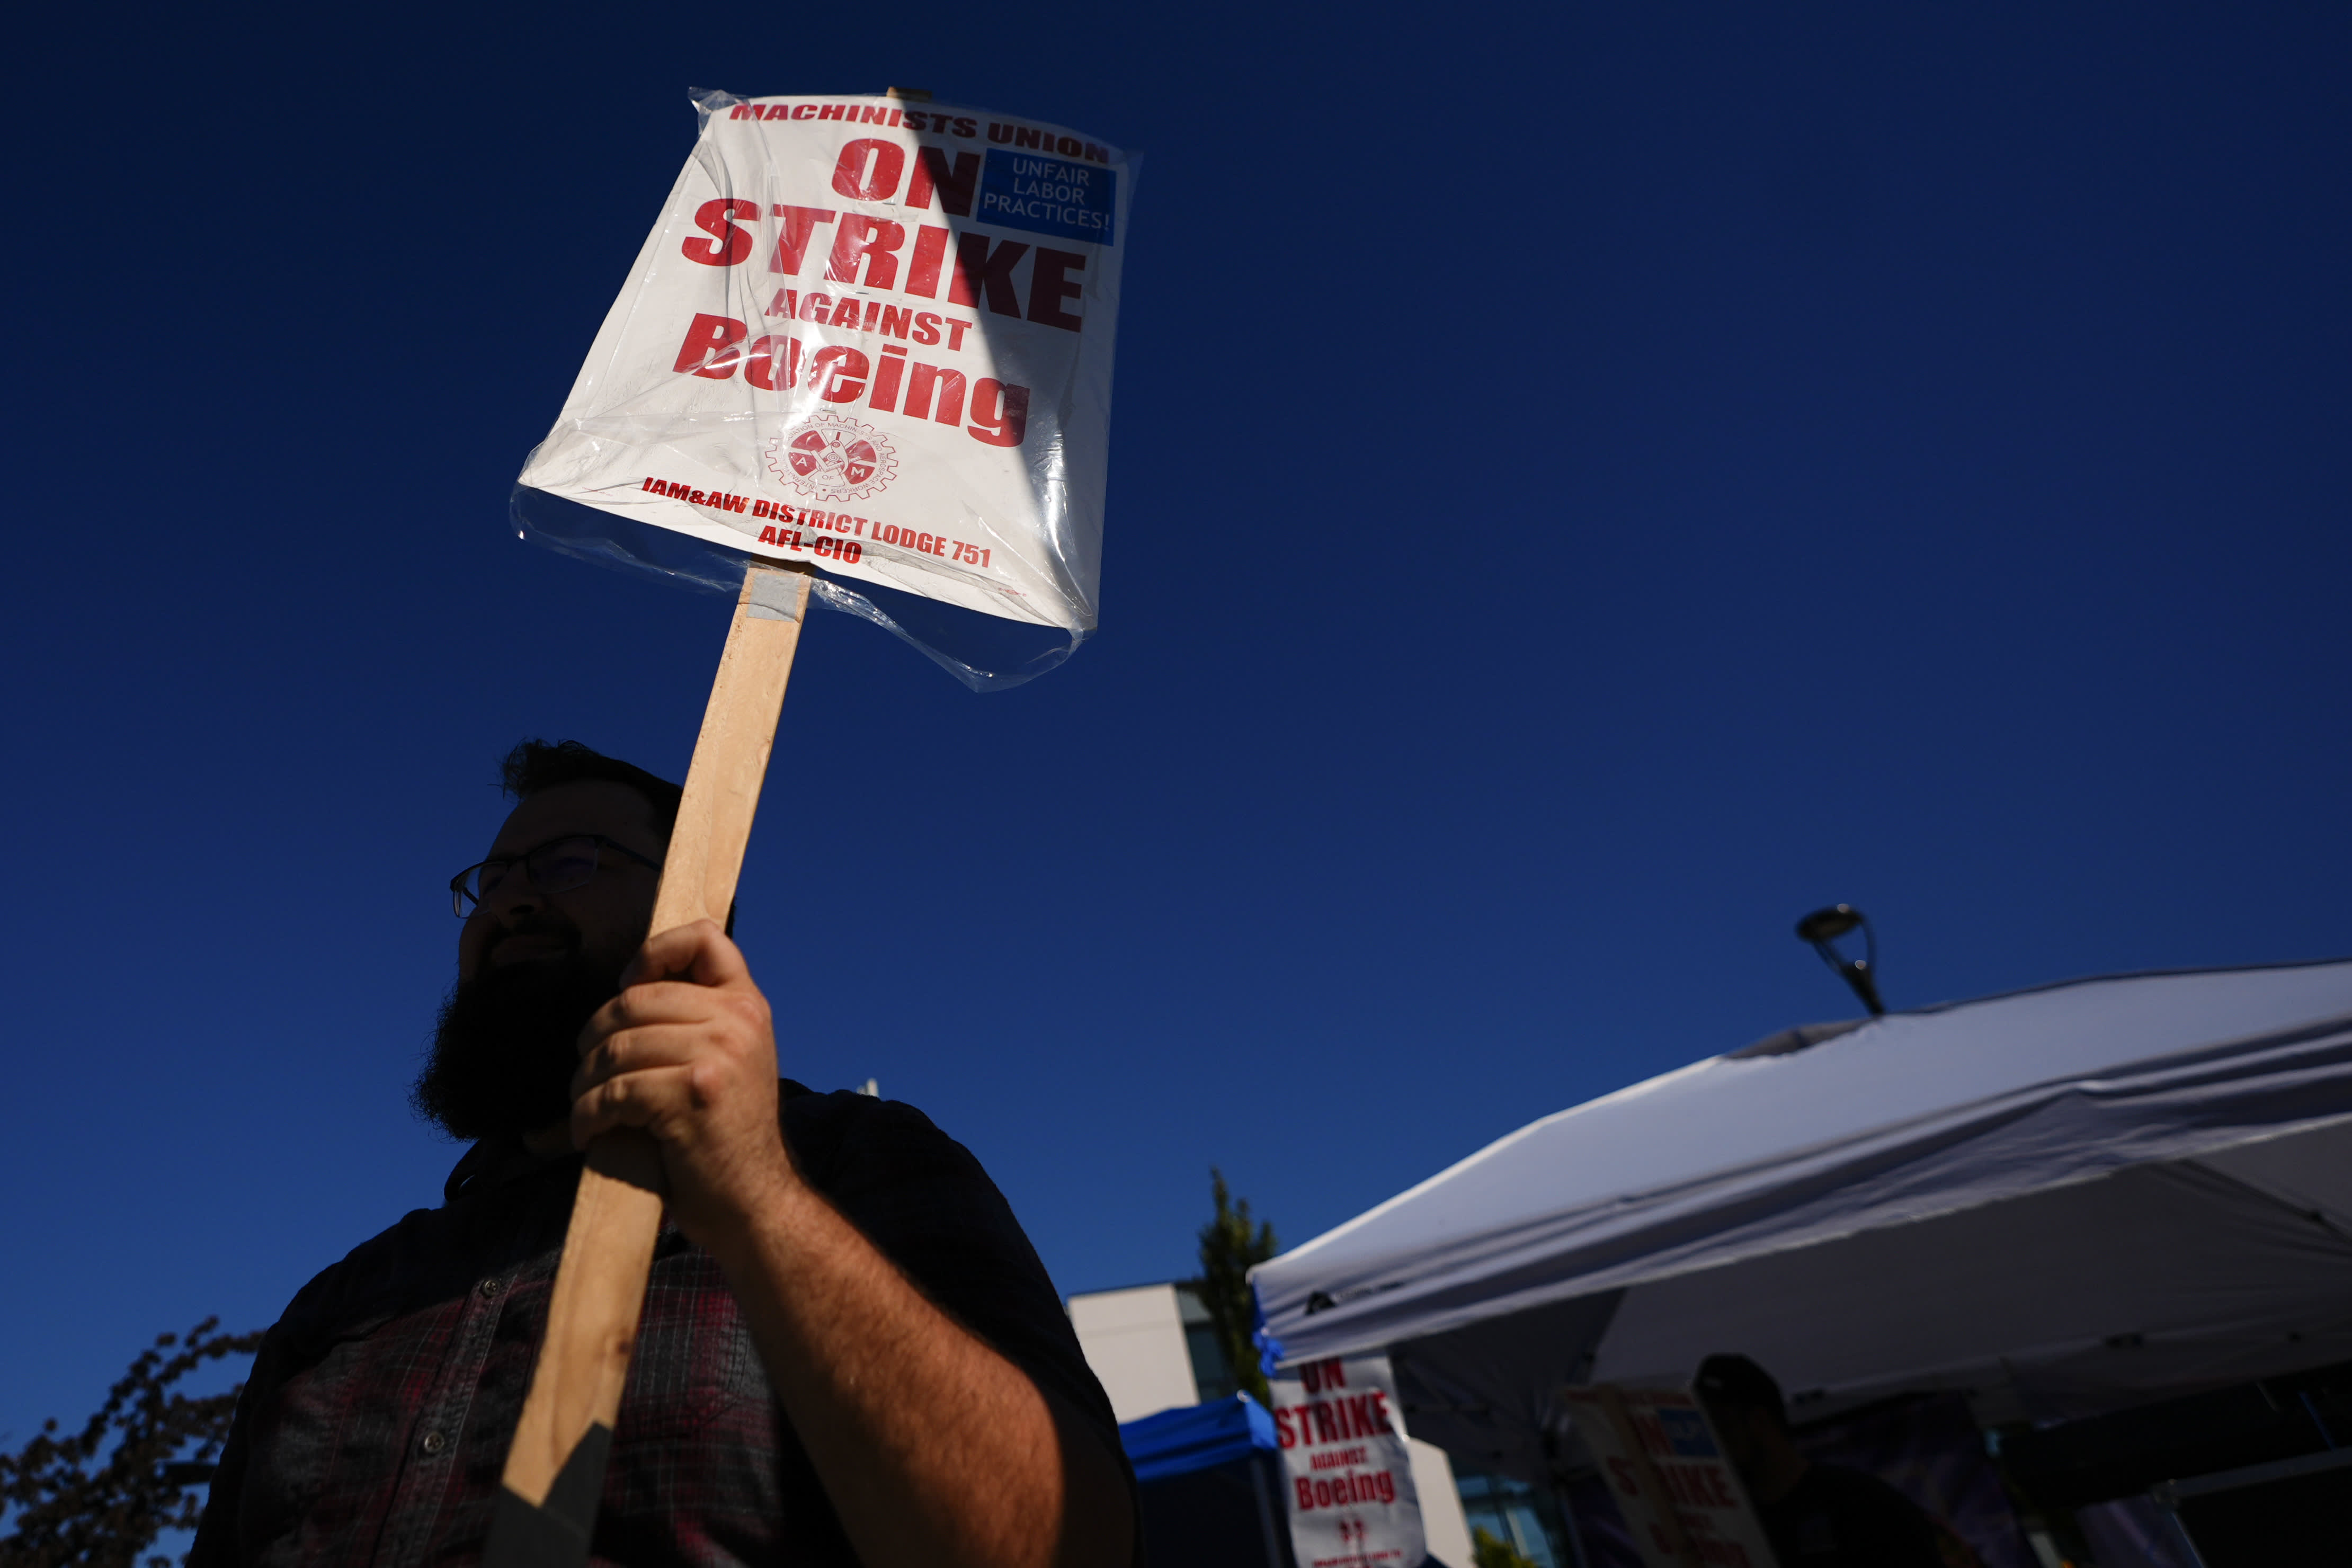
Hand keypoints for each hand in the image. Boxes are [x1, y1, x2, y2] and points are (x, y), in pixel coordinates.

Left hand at [569, 919, 795, 1247]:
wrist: (755, 1202)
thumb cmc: (728, 1138)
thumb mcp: (730, 1062)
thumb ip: (695, 1023)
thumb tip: (619, 991)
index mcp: (748, 1006)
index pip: (705, 937)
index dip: (655, 952)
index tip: (628, 987)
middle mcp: (738, 1021)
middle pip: (635, 999)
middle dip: (595, 1039)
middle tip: (587, 1075)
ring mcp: (718, 1056)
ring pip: (616, 1048)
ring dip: (584, 1084)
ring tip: (584, 1109)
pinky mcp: (691, 1096)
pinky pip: (613, 1091)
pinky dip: (588, 1115)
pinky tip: (589, 1133)